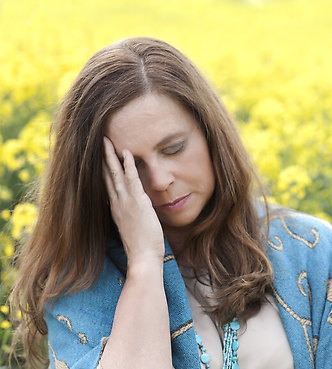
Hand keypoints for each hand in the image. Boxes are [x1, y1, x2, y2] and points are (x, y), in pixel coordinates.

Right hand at [103, 137, 164, 266]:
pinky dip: (128, 165)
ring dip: (111, 156)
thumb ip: (132, 215)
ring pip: (115, 174)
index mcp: (115, 208)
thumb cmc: (141, 246)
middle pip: (107, 175)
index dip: (104, 168)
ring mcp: (125, 202)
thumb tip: (137, 208)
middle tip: (99, 141)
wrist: (142, 258)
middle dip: (103, 157)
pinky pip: (131, 179)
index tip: (101, 156)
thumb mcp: (134, 226)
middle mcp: (117, 203)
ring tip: (107, 140)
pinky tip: (125, 153)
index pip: (107, 184)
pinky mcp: (137, 202)